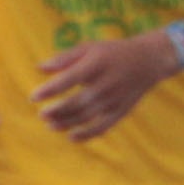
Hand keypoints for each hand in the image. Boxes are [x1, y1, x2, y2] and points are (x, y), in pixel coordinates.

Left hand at [33, 29, 181, 140]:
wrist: (150, 60)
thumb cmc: (113, 52)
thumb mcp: (90, 47)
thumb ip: (64, 58)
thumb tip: (39, 68)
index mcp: (97, 64)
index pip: (69, 79)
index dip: (49, 90)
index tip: (34, 97)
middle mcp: (106, 82)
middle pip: (77, 102)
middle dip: (57, 110)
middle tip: (42, 114)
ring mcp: (115, 98)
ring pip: (87, 116)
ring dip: (67, 123)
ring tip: (50, 125)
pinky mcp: (122, 110)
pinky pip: (103, 126)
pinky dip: (87, 134)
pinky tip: (72, 136)